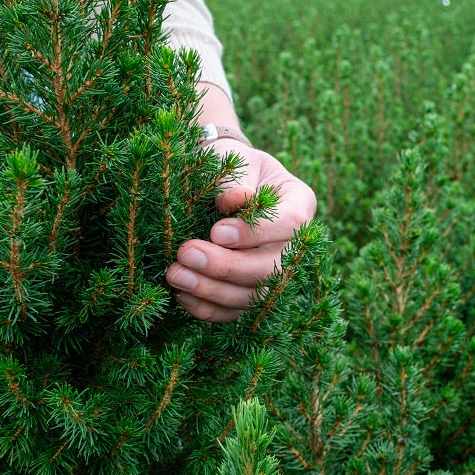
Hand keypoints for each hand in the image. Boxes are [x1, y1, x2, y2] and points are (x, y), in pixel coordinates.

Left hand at [166, 138, 316, 321]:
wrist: (224, 184)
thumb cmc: (231, 167)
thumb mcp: (233, 161)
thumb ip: (234, 180)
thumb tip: (234, 199)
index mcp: (299, 203)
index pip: (289, 224)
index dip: (254, 233)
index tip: (216, 231)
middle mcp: (294, 244)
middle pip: (272, 269)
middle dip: (227, 266)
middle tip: (185, 253)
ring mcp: (276, 273)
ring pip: (254, 297)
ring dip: (212, 290)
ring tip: (175, 274)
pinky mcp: (252, 293)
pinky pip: (236, 312)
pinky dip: (208, 309)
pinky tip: (182, 295)